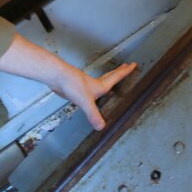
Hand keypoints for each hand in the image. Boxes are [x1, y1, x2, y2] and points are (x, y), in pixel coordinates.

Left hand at [0, 34, 137, 129]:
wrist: (57, 77)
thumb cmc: (72, 85)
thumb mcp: (85, 102)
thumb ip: (93, 114)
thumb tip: (102, 127)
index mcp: (100, 86)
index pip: (116, 77)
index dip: (125, 72)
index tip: (134, 64)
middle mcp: (95, 85)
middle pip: (110, 76)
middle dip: (119, 72)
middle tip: (127, 66)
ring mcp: (86, 86)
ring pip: (101, 80)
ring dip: (108, 78)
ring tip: (113, 79)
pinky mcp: (78, 89)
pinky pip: (91, 88)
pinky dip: (96, 88)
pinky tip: (93, 93)